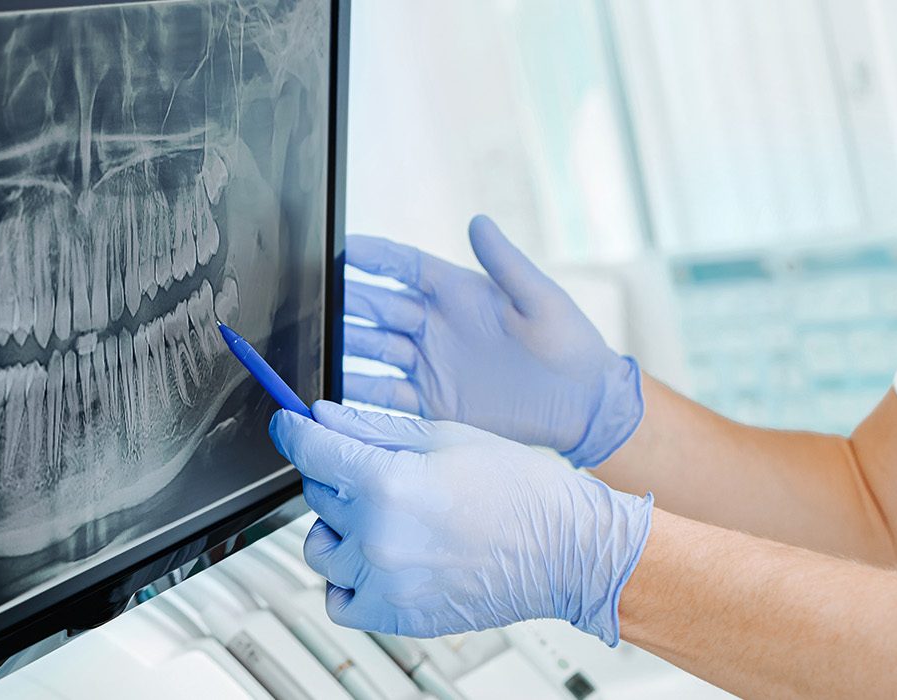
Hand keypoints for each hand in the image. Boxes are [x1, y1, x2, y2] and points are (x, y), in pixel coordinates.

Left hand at [268, 400, 653, 644]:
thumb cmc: (523, 491)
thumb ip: (373, 429)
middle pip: (316, 495)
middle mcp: (380, 537)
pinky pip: (339, 600)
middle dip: (337, 476)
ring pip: (319, 547)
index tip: (289, 425)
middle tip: (378, 471)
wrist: (570, 551)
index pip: (310, 451)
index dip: (294, 431)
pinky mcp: (397, 615)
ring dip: (339, 529)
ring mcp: (385, 581)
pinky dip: (346, 580)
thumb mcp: (444, 437)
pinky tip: (376, 560)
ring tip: (383, 519)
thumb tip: (322, 418)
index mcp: (390, 483)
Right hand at [343, 215, 640, 466]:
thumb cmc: (571, 346)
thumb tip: (479, 221)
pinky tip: (333, 390)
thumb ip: (506, 263)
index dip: (371, 257)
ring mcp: (427, 364)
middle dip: (343, 302)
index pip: (402, 266)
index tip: (339, 250)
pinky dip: (356, 393)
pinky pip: (382, 395)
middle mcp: (434, 326)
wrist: (583, 408)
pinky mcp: (429, 402)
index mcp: (457, 293)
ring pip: (370, 350)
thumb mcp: (541, 301)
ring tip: (315, 348)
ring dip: (343, 347)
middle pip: (376, 308)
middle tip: (312, 302)